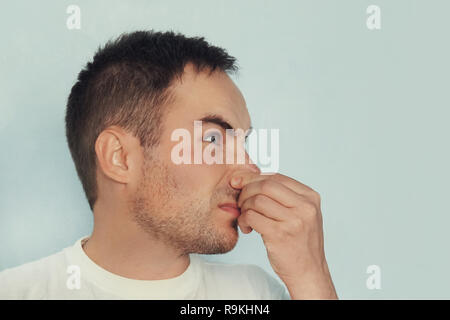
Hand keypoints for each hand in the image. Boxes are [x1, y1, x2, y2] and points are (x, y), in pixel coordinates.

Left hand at [231, 171, 337, 298]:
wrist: (309, 272)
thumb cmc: (299, 242)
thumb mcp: (300, 214)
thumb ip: (282, 196)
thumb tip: (249, 177)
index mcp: (310, 197)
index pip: (276, 177)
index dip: (253, 177)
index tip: (238, 181)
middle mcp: (305, 207)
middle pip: (265, 185)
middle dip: (246, 190)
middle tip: (240, 201)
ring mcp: (294, 221)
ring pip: (257, 200)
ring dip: (244, 207)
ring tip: (245, 218)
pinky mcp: (280, 235)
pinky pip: (252, 216)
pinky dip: (244, 219)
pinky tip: (247, 227)